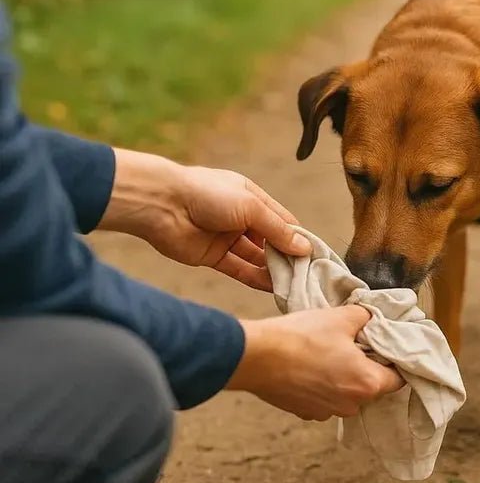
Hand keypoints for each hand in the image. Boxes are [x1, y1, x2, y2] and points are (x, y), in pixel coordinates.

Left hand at [101, 149, 310, 289]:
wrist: (161, 205)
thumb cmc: (208, 194)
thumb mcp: (251, 207)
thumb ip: (277, 230)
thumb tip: (305, 247)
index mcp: (251, 198)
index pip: (282, 220)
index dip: (298, 237)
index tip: (315, 255)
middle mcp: (240, 218)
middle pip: (269, 240)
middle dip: (287, 256)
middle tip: (306, 275)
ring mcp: (226, 238)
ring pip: (255, 257)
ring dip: (272, 270)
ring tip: (293, 284)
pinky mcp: (212, 256)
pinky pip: (238, 269)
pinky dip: (254, 278)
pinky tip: (271, 287)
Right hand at [227, 306, 404, 419]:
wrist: (258, 355)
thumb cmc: (302, 336)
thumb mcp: (342, 317)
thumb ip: (366, 317)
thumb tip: (371, 319)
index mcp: (368, 383)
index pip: (398, 378)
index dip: (394, 359)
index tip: (385, 346)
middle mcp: (351, 405)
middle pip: (372, 386)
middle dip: (367, 365)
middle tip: (354, 342)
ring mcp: (326, 412)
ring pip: (347, 393)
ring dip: (344, 376)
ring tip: (328, 351)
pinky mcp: (306, 413)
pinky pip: (325, 398)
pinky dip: (323, 384)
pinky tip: (311, 364)